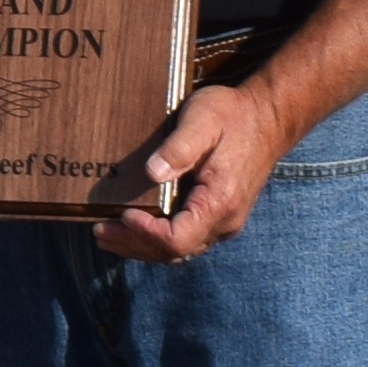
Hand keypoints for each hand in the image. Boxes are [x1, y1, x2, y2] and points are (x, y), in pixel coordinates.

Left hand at [106, 75, 280, 263]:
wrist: (268, 118)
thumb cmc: (233, 115)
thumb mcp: (203, 120)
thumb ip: (179, 148)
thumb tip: (152, 172)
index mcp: (220, 203)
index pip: (178, 239)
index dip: (145, 234)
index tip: (121, 216)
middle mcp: (224, 221)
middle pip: (174, 251)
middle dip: (134, 244)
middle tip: (99, 232)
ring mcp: (223, 222)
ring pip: (179, 250)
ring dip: (142, 246)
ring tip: (107, 235)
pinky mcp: (219, 216)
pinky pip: (186, 238)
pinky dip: (157, 239)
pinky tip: (134, 228)